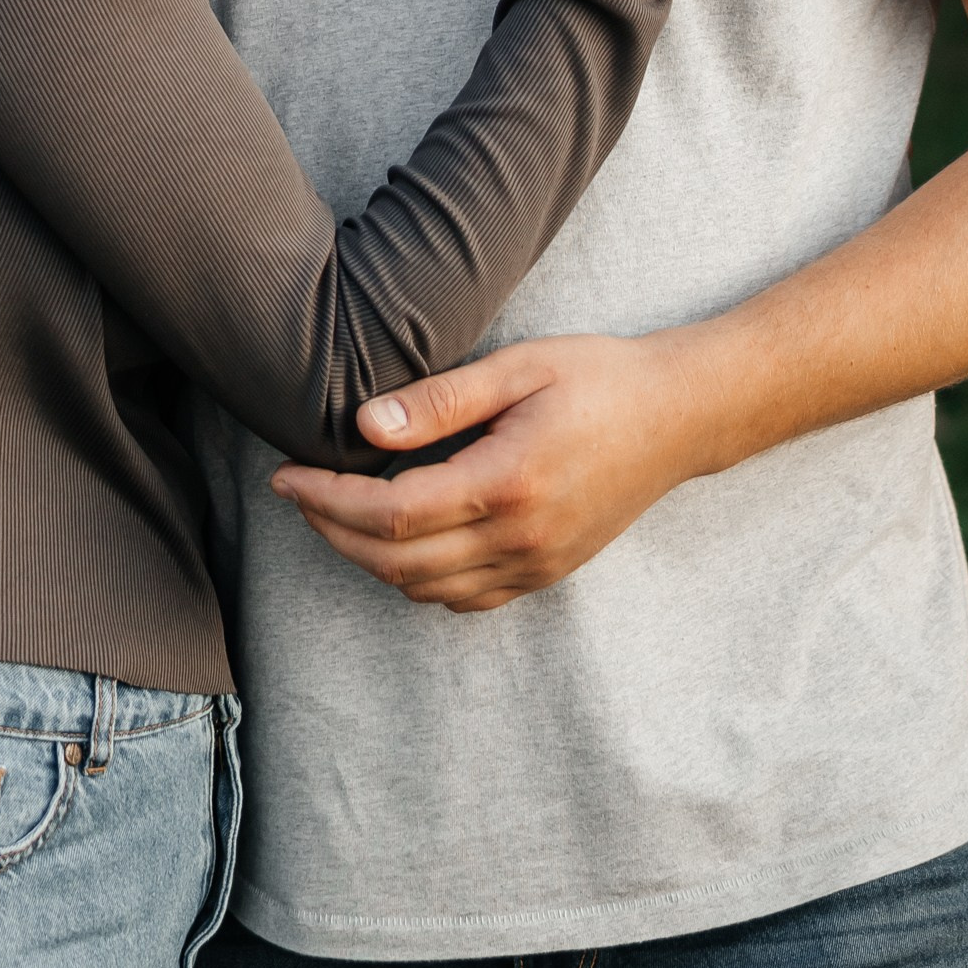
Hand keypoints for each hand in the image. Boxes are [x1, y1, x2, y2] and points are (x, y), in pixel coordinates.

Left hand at [271, 333, 706, 610]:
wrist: (680, 417)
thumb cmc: (599, 377)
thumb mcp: (518, 368)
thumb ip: (439, 400)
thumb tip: (363, 427)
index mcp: (508, 482)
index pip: (391, 514)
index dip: (327, 501)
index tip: (288, 477)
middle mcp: (521, 539)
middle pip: (397, 563)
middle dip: (333, 532)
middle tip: (298, 494)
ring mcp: (536, 566)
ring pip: (425, 590)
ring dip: (369, 561)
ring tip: (336, 512)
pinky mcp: (546, 574)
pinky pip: (464, 599)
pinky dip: (417, 580)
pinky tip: (399, 540)